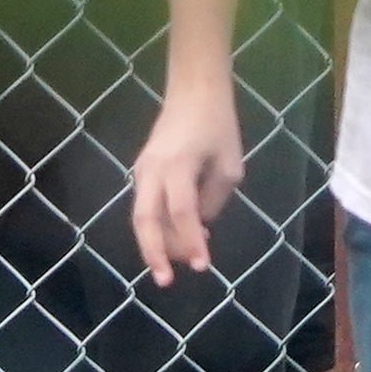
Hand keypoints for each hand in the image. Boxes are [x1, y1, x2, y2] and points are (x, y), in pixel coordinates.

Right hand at [129, 80, 248, 282]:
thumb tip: (199, 224)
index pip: (182, 213)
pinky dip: (159, 224)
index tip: (203, 266)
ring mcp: (143, 170)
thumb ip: (213, 200)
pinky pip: (146, 205)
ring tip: (183, 259)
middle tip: (165, 281)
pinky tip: (183, 233)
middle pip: (145, 220)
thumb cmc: (217, 124)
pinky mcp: (143, 170)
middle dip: (154, 253)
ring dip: (159, 241)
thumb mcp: (229, 165)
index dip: (191, 242)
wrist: (193, 90)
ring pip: (142, 216)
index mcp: (177, 166)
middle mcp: (153, 170)